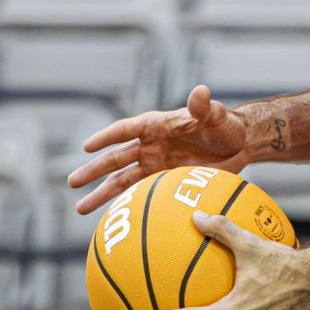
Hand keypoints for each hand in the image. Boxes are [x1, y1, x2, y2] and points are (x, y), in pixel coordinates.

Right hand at [68, 85, 251, 214]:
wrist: (238, 145)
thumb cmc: (225, 126)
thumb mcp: (216, 116)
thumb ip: (204, 108)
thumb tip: (200, 92)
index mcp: (156, 125)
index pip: (126, 130)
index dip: (107, 137)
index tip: (87, 146)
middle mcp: (150, 145)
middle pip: (116, 158)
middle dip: (94, 170)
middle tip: (72, 182)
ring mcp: (154, 164)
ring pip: (122, 180)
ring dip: (101, 192)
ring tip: (80, 208)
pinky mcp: (163, 181)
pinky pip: (138, 192)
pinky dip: (124, 202)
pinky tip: (109, 216)